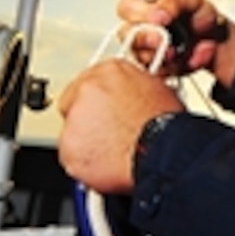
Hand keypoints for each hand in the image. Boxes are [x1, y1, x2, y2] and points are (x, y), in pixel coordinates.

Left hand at [57, 58, 182, 193]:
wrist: (163, 150)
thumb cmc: (165, 124)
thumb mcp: (156, 91)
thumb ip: (131, 90)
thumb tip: (128, 97)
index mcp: (110, 71)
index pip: (90, 82)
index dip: (99, 102)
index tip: (104, 112)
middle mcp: (88, 89)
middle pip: (74, 105)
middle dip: (88, 120)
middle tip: (107, 134)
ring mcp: (75, 118)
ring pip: (72, 132)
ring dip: (87, 142)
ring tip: (113, 151)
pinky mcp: (68, 146)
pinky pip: (71, 157)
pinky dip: (84, 164)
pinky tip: (106, 164)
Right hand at [117, 0, 234, 86]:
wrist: (216, 39)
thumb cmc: (199, 16)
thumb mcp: (192, 0)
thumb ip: (174, 1)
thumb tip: (160, 11)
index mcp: (144, 5)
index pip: (126, 7)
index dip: (141, 13)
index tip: (163, 18)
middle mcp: (139, 28)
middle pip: (126, 34)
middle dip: (147, 38)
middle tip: (164, 40)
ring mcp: (144, 51)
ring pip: (139, 56)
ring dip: (160, 56)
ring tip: (179, 53)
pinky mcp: (154, 69)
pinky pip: (155, 73)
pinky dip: (173, 68)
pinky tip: (186, 61)